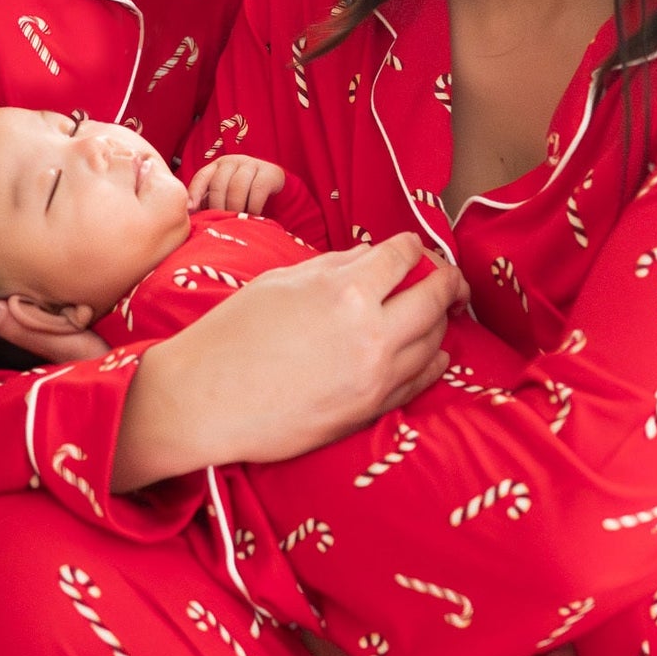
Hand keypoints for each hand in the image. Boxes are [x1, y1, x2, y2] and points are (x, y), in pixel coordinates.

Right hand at [113, 232, 465, 489]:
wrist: (206, 401)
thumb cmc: (232, 335)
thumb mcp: (281, 281)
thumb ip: (334, 266)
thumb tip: (371, 258)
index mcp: (347, 290)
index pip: (403, 256)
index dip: (412, 246)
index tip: (413, 248)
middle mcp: (371, 331)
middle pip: (434, 296)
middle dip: (447, 280)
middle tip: (450, 278)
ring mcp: (375, 375)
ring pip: (434, 340)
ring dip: (440, 320)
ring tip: (440, 312)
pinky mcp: (370, 409)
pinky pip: (419, 381)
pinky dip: (433, 363)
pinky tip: (436, 354)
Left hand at [187, 153, 286, 216]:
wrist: (275, 189)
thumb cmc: (243, 196)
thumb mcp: (224, 196)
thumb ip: (207, 202)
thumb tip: (188, 215)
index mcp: (217, 166)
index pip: (202, 177)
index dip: (194, 193)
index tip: (190, 210)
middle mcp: (233, 161)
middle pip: (219, 183)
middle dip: (217, 205)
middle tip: (220, 222)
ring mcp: (252, 164)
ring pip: (237, 186)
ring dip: (234, 207)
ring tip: (235, 221)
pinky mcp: (269, 173)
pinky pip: (257, 191)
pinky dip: (252, 207)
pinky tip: (251, 216)